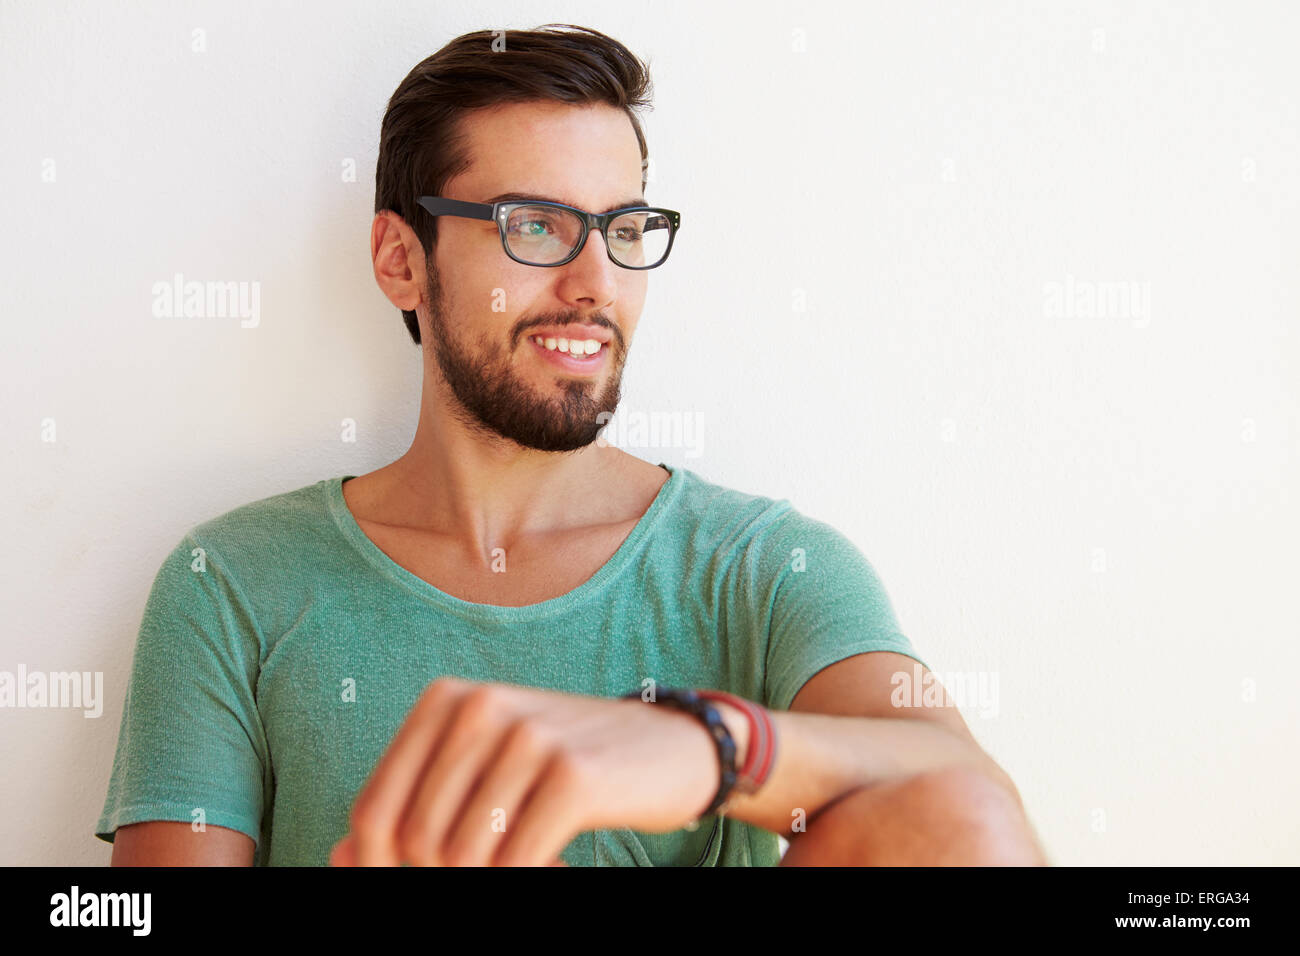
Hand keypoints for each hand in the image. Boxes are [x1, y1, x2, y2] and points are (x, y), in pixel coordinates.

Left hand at [328, 676, 725, 865]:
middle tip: (494, 871)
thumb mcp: (485, 772)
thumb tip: (340, 855)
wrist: (672, 747)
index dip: (381, 867)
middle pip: (413, 841)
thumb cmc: (566, 764)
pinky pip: (515, 863)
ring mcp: (527, 737)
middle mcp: (480, 707)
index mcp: (446, 701)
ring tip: (526, 864)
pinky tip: (558, 867)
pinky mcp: (572, 775)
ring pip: (461, 858)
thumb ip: (415, 806)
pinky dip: (529, 879)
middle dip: (443, 877)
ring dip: (491, 879)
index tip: (424, 879)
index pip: (374, 811)